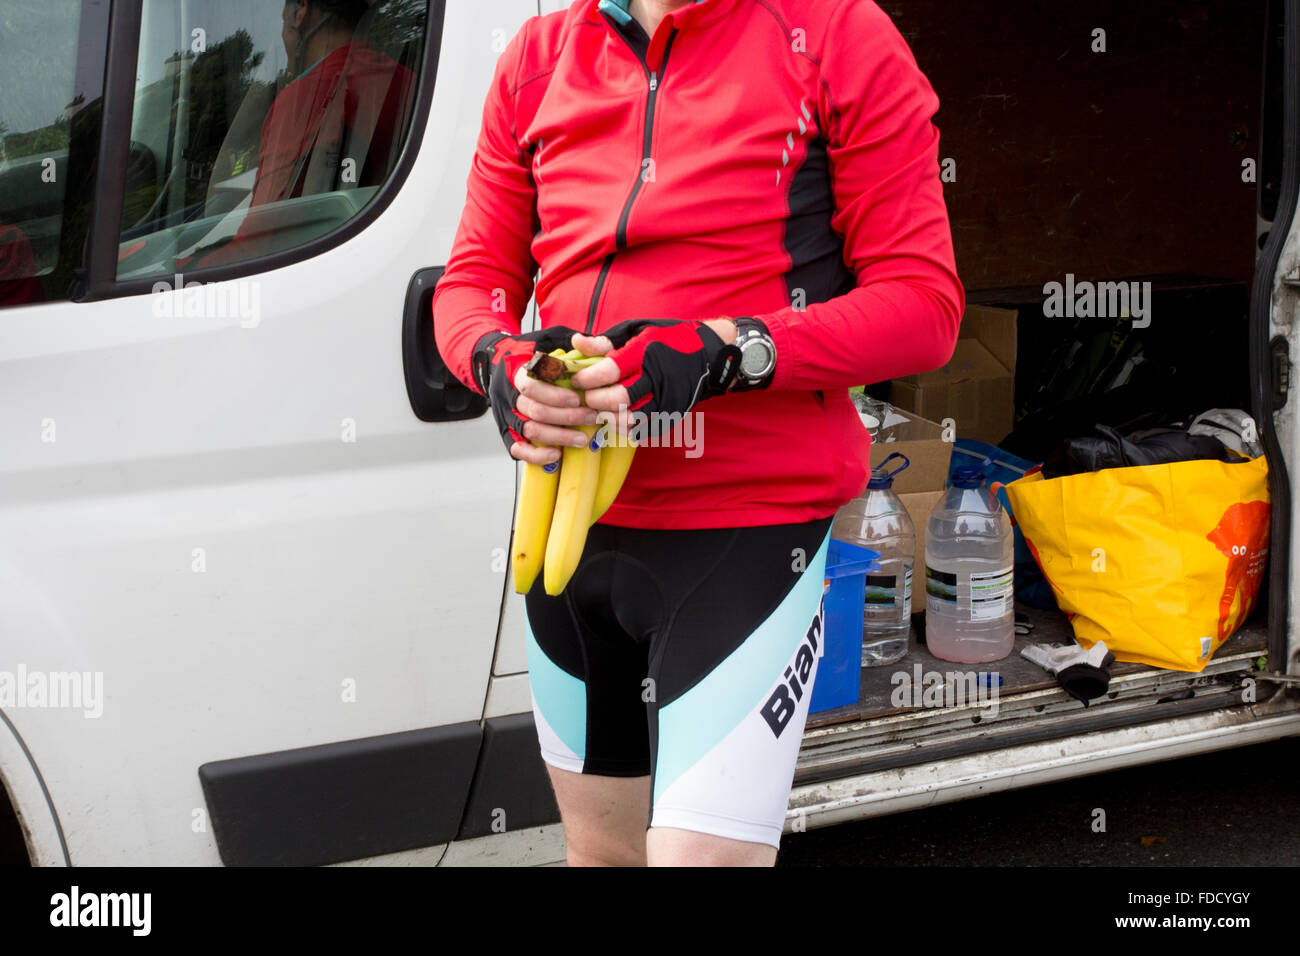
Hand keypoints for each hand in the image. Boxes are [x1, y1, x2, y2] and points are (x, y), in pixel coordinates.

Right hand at [475, 327, 601, 464]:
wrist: (497, 365)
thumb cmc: (531, 354)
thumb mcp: (549, 338)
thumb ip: (567, 339)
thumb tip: (582, 340)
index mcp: (517, 372)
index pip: (531, 385)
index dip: (554, 395)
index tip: (577, 398)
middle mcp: (510, 395)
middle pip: (534, 411)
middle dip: (566, 417)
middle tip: (590, 418)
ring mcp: (507, 415)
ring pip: (529, 431)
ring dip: (558, 437)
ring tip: (582, 439)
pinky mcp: (507, 432)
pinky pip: (517, 449)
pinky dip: (536, 455)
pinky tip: (557, 454)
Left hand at [569, 319, 740, 437]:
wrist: (708, 355)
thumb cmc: (666, 339)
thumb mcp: (635, 331)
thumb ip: (605, 341)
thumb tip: (576, 343)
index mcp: (644, 352)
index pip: (610, 370)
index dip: (588, 378)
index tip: (577, 380)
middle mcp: (656, 377)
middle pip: (619, 398)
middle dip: (595, 401)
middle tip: (586, 398)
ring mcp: (666, 398)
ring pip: (631, 419)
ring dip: (609, 419)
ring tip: (599, 412)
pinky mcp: (672, 413)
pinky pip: (645, 429)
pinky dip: (627, 430)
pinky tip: (617, 422)